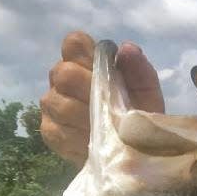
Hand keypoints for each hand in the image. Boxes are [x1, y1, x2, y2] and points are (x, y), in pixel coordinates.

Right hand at [40, 32, 165, 166]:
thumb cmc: (137, 115)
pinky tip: (93, 143)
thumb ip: (140, 70)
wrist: (132, 152)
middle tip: (110, 108)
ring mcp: (52, 103)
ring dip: (85, 118)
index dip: (90, 57)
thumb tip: (126, 49)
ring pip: (59, 103)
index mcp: (83, 60)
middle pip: (65, 74)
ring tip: (105, 128)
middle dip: (90, 91)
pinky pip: (57, 131)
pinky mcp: (50, 130)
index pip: (74, 43)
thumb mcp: (147, 94)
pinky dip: (78, 139)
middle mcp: (61, 77)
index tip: (108, 75)